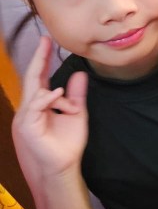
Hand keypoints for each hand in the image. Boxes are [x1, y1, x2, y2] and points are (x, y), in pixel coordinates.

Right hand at [12, 37, 88, 182]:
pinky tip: (57, 95)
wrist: (62, 167)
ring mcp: (25, 117)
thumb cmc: (66, 144)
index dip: (42, 60)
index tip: (46, 42)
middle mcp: (30, 108)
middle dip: (38, 59)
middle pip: (32, 79)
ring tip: (70, 111)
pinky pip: (35, 105)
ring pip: (38, 92)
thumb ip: (76, 95)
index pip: (40, 78)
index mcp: (41, 104)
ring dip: (59, 98)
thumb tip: (80, 75)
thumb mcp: (76, 114)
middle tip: (44, 41)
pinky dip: (47, 98)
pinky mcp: (26, 126)